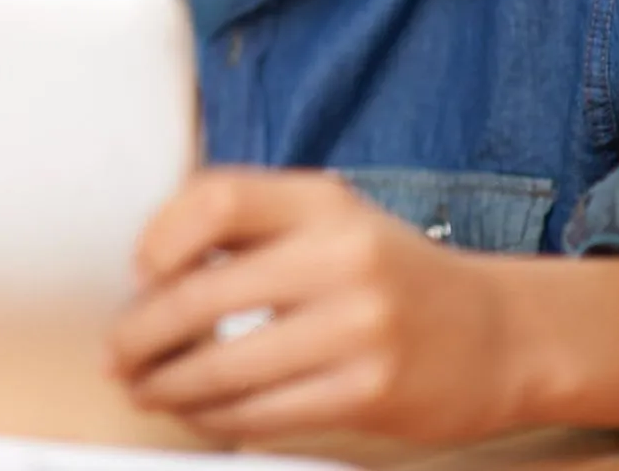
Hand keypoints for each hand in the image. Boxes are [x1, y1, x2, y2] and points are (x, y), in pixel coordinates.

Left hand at [110, 168, 523, 442]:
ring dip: (166, 385)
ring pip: (224, 366)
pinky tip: (195, 414)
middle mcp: (342, 258)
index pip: (215, 199)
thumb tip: (148, 263)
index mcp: (323, 201)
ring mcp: (359, 329)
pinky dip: (214, 418)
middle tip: (115, 352)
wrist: (502, 336)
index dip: (159, 236)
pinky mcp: (369, 394)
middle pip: (202, 294)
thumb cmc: (388, 272)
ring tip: (141, 388)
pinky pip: (263, 413)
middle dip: (140, 332)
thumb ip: (251, 222)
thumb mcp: (330, 218)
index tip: (139, 272)